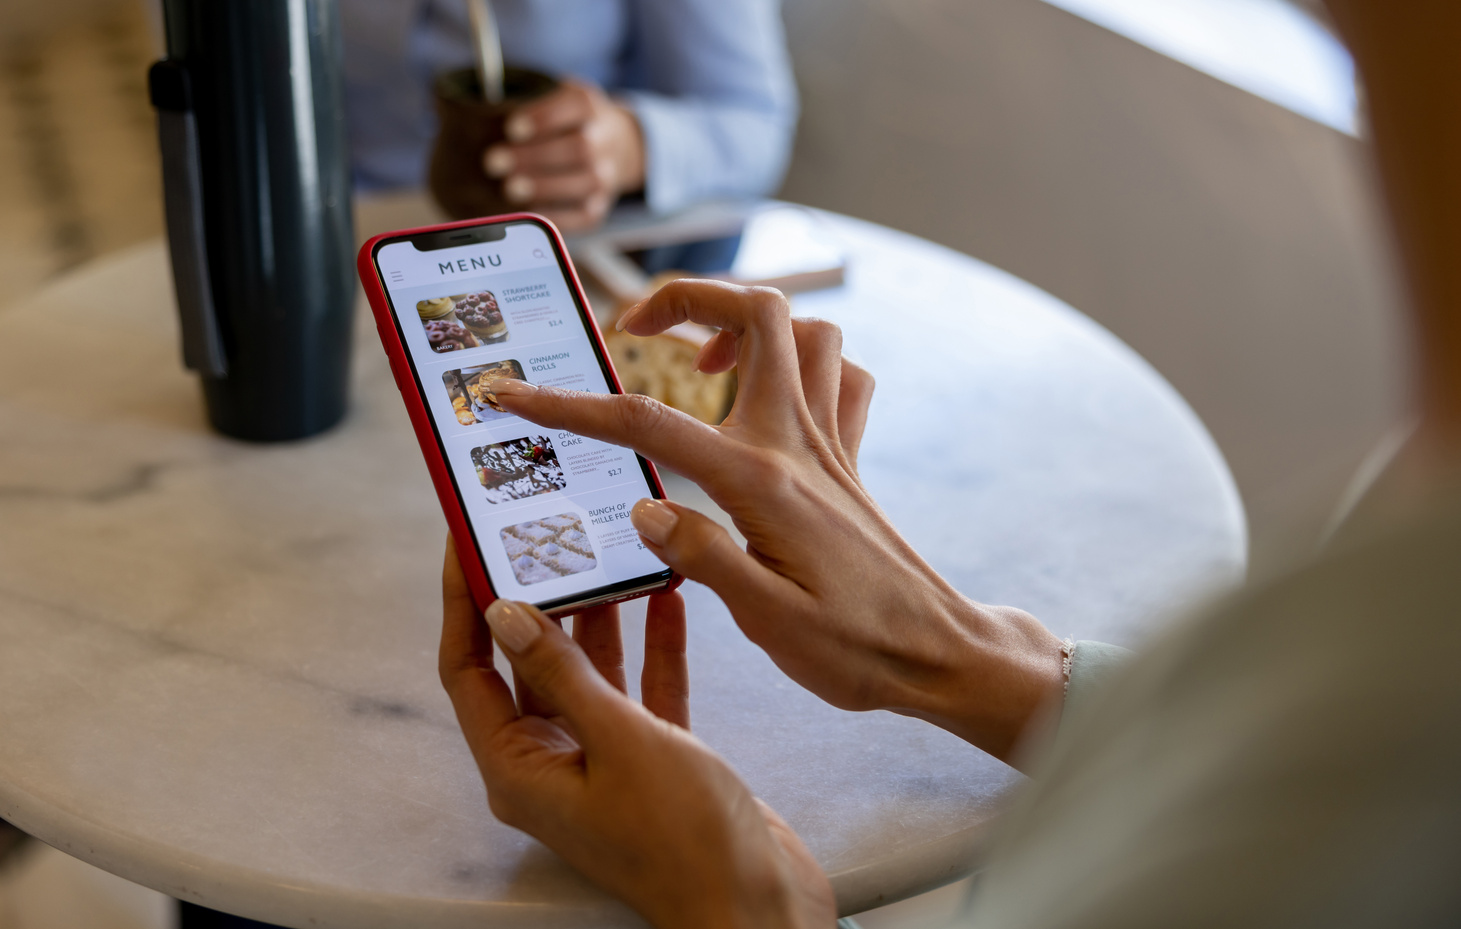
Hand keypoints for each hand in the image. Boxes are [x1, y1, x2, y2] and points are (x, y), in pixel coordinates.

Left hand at [439, 538, 833, 928]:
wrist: (759, 904)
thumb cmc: (686, 843)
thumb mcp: (621, 742)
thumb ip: (565, 673)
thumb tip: (507, 614)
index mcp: (520, 770)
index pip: (468, 670)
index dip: (463, 604)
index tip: (468, 543)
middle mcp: (552, 765)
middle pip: (526, 665)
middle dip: (536, 600)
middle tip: (544, 536)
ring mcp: (603, 764)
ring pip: (587, 674)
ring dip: (598, 618)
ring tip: (606, 554)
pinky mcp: (653, 762)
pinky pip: (641, 692)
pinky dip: (651, 649)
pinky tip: (666, 601)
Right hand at [483, 280, 1066, 763]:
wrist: (938, 655)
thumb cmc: (855, 648)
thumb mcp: (768, 622)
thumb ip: (704, 557)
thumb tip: (642, 507)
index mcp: (761, 482)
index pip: (649, 423)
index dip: (571, 404)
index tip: (513, 394)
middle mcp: (799, 444)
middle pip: (757, 313)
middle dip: (689, 294)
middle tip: (637, 328)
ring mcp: (831, 444)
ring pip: (806, 330)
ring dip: (749, 322)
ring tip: (701, 363)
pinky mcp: (850, 458)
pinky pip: (840, 374)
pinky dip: (805, 363)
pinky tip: (768, 400)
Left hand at [484, 79, 644, 232]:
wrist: (613, 147)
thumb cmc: (562, 122)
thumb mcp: (548, 97)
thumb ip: (515, 102)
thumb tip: (460, 114)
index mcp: (588, 106)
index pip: (576, 105)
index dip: (545, 117)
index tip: (510, 128)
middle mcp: (603, 140)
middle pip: (579, 148)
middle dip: (534, 157)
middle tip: (492, 162)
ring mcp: (605, 176)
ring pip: (585, 182)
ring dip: (545, 187)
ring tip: (508, 189)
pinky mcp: (598, 207)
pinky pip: (582, 215)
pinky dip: (556, 216)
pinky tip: (528, 213)